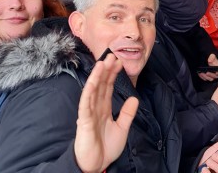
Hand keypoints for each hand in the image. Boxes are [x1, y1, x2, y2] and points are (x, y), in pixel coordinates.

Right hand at [74, 53, 138, 172]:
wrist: (95, 166)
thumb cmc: (106, 148)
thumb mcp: (122, 128)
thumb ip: (127, 113)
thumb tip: (135, 98)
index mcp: (103, 108)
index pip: (108, 87)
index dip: (113, 74)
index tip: (119, 61)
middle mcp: (95, 108)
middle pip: (101, 85)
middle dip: (106, 70)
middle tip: (112, 55)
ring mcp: (88, 113)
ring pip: (92, 91)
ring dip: (97, 76)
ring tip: (102, 63)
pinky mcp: (83, 121)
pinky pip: (85, 104)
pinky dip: (89, 92)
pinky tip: (93, 82)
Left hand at [198, 54, 217, 81]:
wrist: (206, 60)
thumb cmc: (211, 58)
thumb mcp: (212, 56)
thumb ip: (212, 57)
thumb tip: (210, 61)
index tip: (216, 72)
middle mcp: (216, 74)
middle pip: (215, 76)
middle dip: (211, 75)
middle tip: (207, 72)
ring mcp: (212, 76)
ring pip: (210, 79)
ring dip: (206, 76)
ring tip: (202, 73)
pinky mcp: (207, 77)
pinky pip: (205, 79)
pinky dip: (202, 76)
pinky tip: (200, 73)